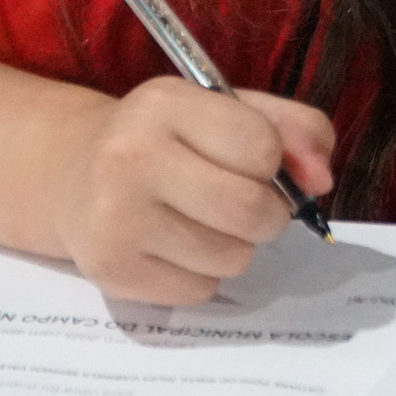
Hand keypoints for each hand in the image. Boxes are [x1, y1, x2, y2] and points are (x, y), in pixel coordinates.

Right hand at [56, 77, 334, 306]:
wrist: (72, 174)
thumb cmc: (166, 140)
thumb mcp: (225, 110)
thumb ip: (293, 129)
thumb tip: (322, 180)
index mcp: (164, 104)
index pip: (262, 147)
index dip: (271, 161)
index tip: (250, 160)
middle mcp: (131, 157)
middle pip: (251, 211)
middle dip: (266, 214)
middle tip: (242, 203)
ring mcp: (116, 218)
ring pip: (232, 258)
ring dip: (233, 246)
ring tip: (199, 222)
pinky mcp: (112, 271)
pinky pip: (201, 291)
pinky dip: (201, 274)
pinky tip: (172, 247)